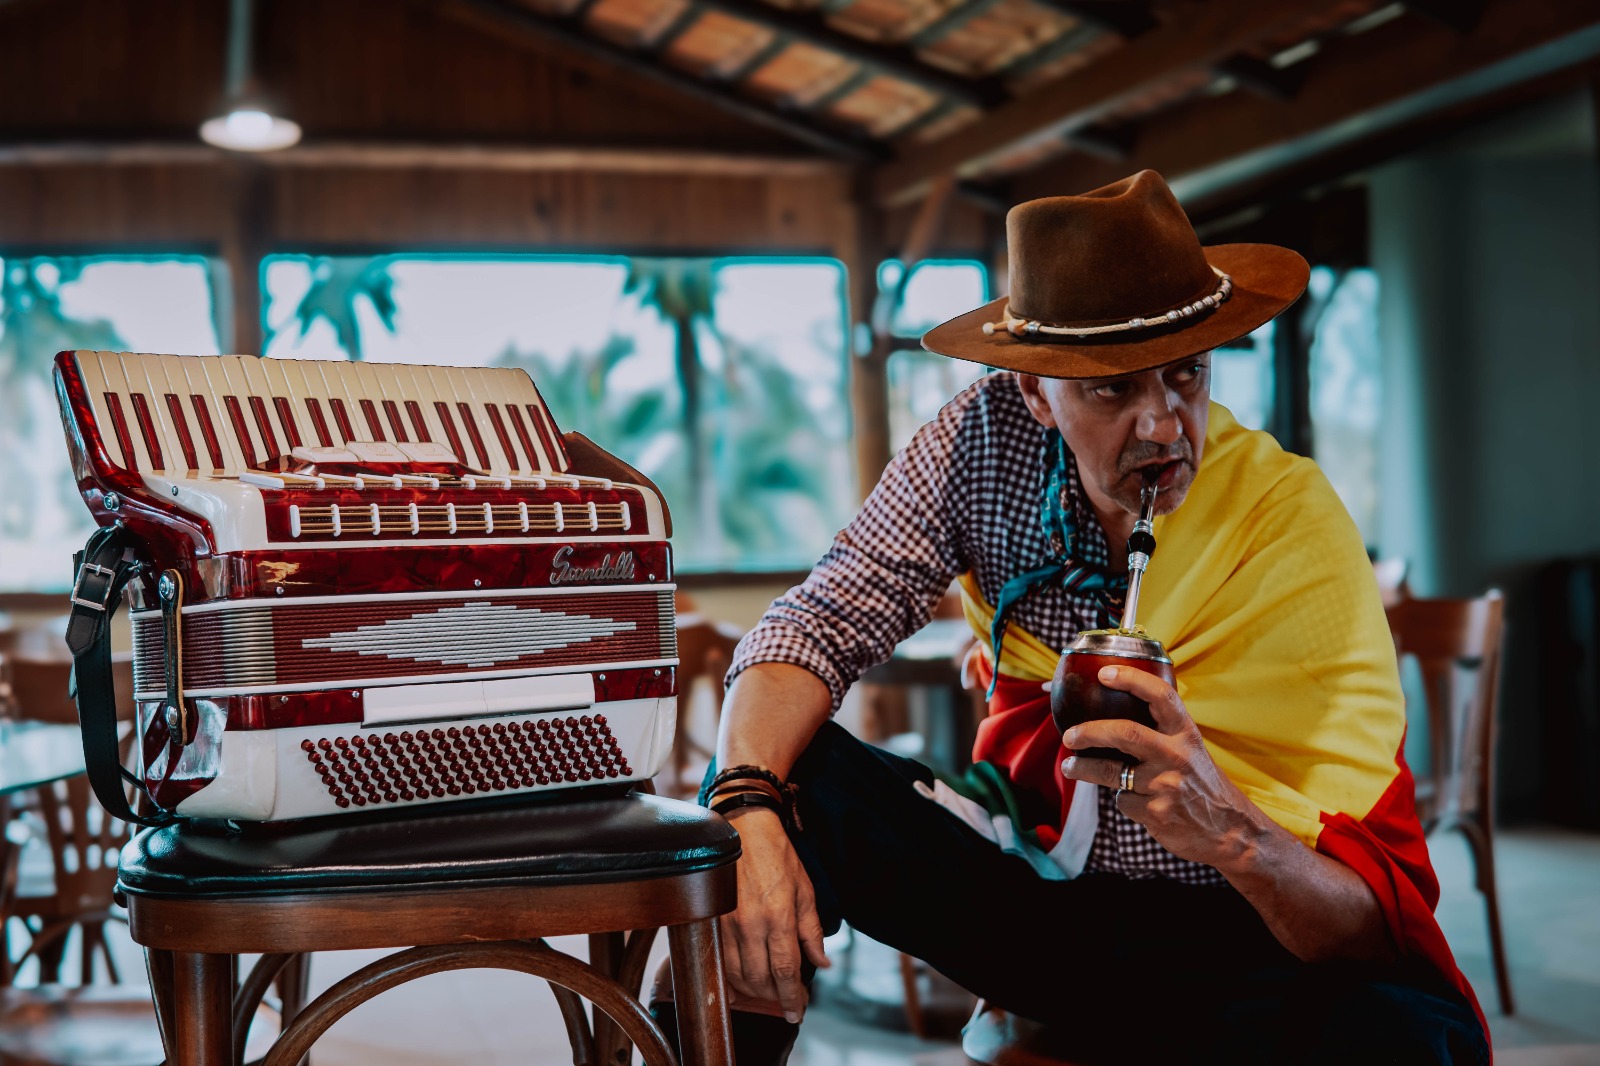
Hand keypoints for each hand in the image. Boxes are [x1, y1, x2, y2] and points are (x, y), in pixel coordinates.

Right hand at [718, 808, 830, 1021]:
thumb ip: (811, 930)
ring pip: (737, 975)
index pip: (786, 971)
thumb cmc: (777, 855)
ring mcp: (726, 924)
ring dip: (753, 990)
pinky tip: (740, 985)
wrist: (742, 828)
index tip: (798, 1011)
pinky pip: (718, 961)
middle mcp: (750, 925)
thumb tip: (822, 962)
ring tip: (767, 990)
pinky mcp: (710, 921)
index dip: (792, 997)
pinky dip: (730, 979)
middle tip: (787, 998)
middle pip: (760, 979)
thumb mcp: (805, 889)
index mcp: (778, 917)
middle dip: (775, 996)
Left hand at [1058, 665, 1262, 867]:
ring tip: (1069, 766)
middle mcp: (1177, 756)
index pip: (1161, 696)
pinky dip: (1123, 800)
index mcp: (1185, 733)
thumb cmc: (1201, 783)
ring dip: (1084, 769)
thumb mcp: (1190, 749)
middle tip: (1069, 735)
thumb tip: (1113, 711)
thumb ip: (1161, 732)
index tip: (1104, 673)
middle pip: (1126, 734)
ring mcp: (1166, 786)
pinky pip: (1123, 801)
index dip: (1132, 680)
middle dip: (1090, 732)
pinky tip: (1137, 802)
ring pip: (1112, 773)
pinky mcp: (1156, 813)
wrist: (1229, 831)